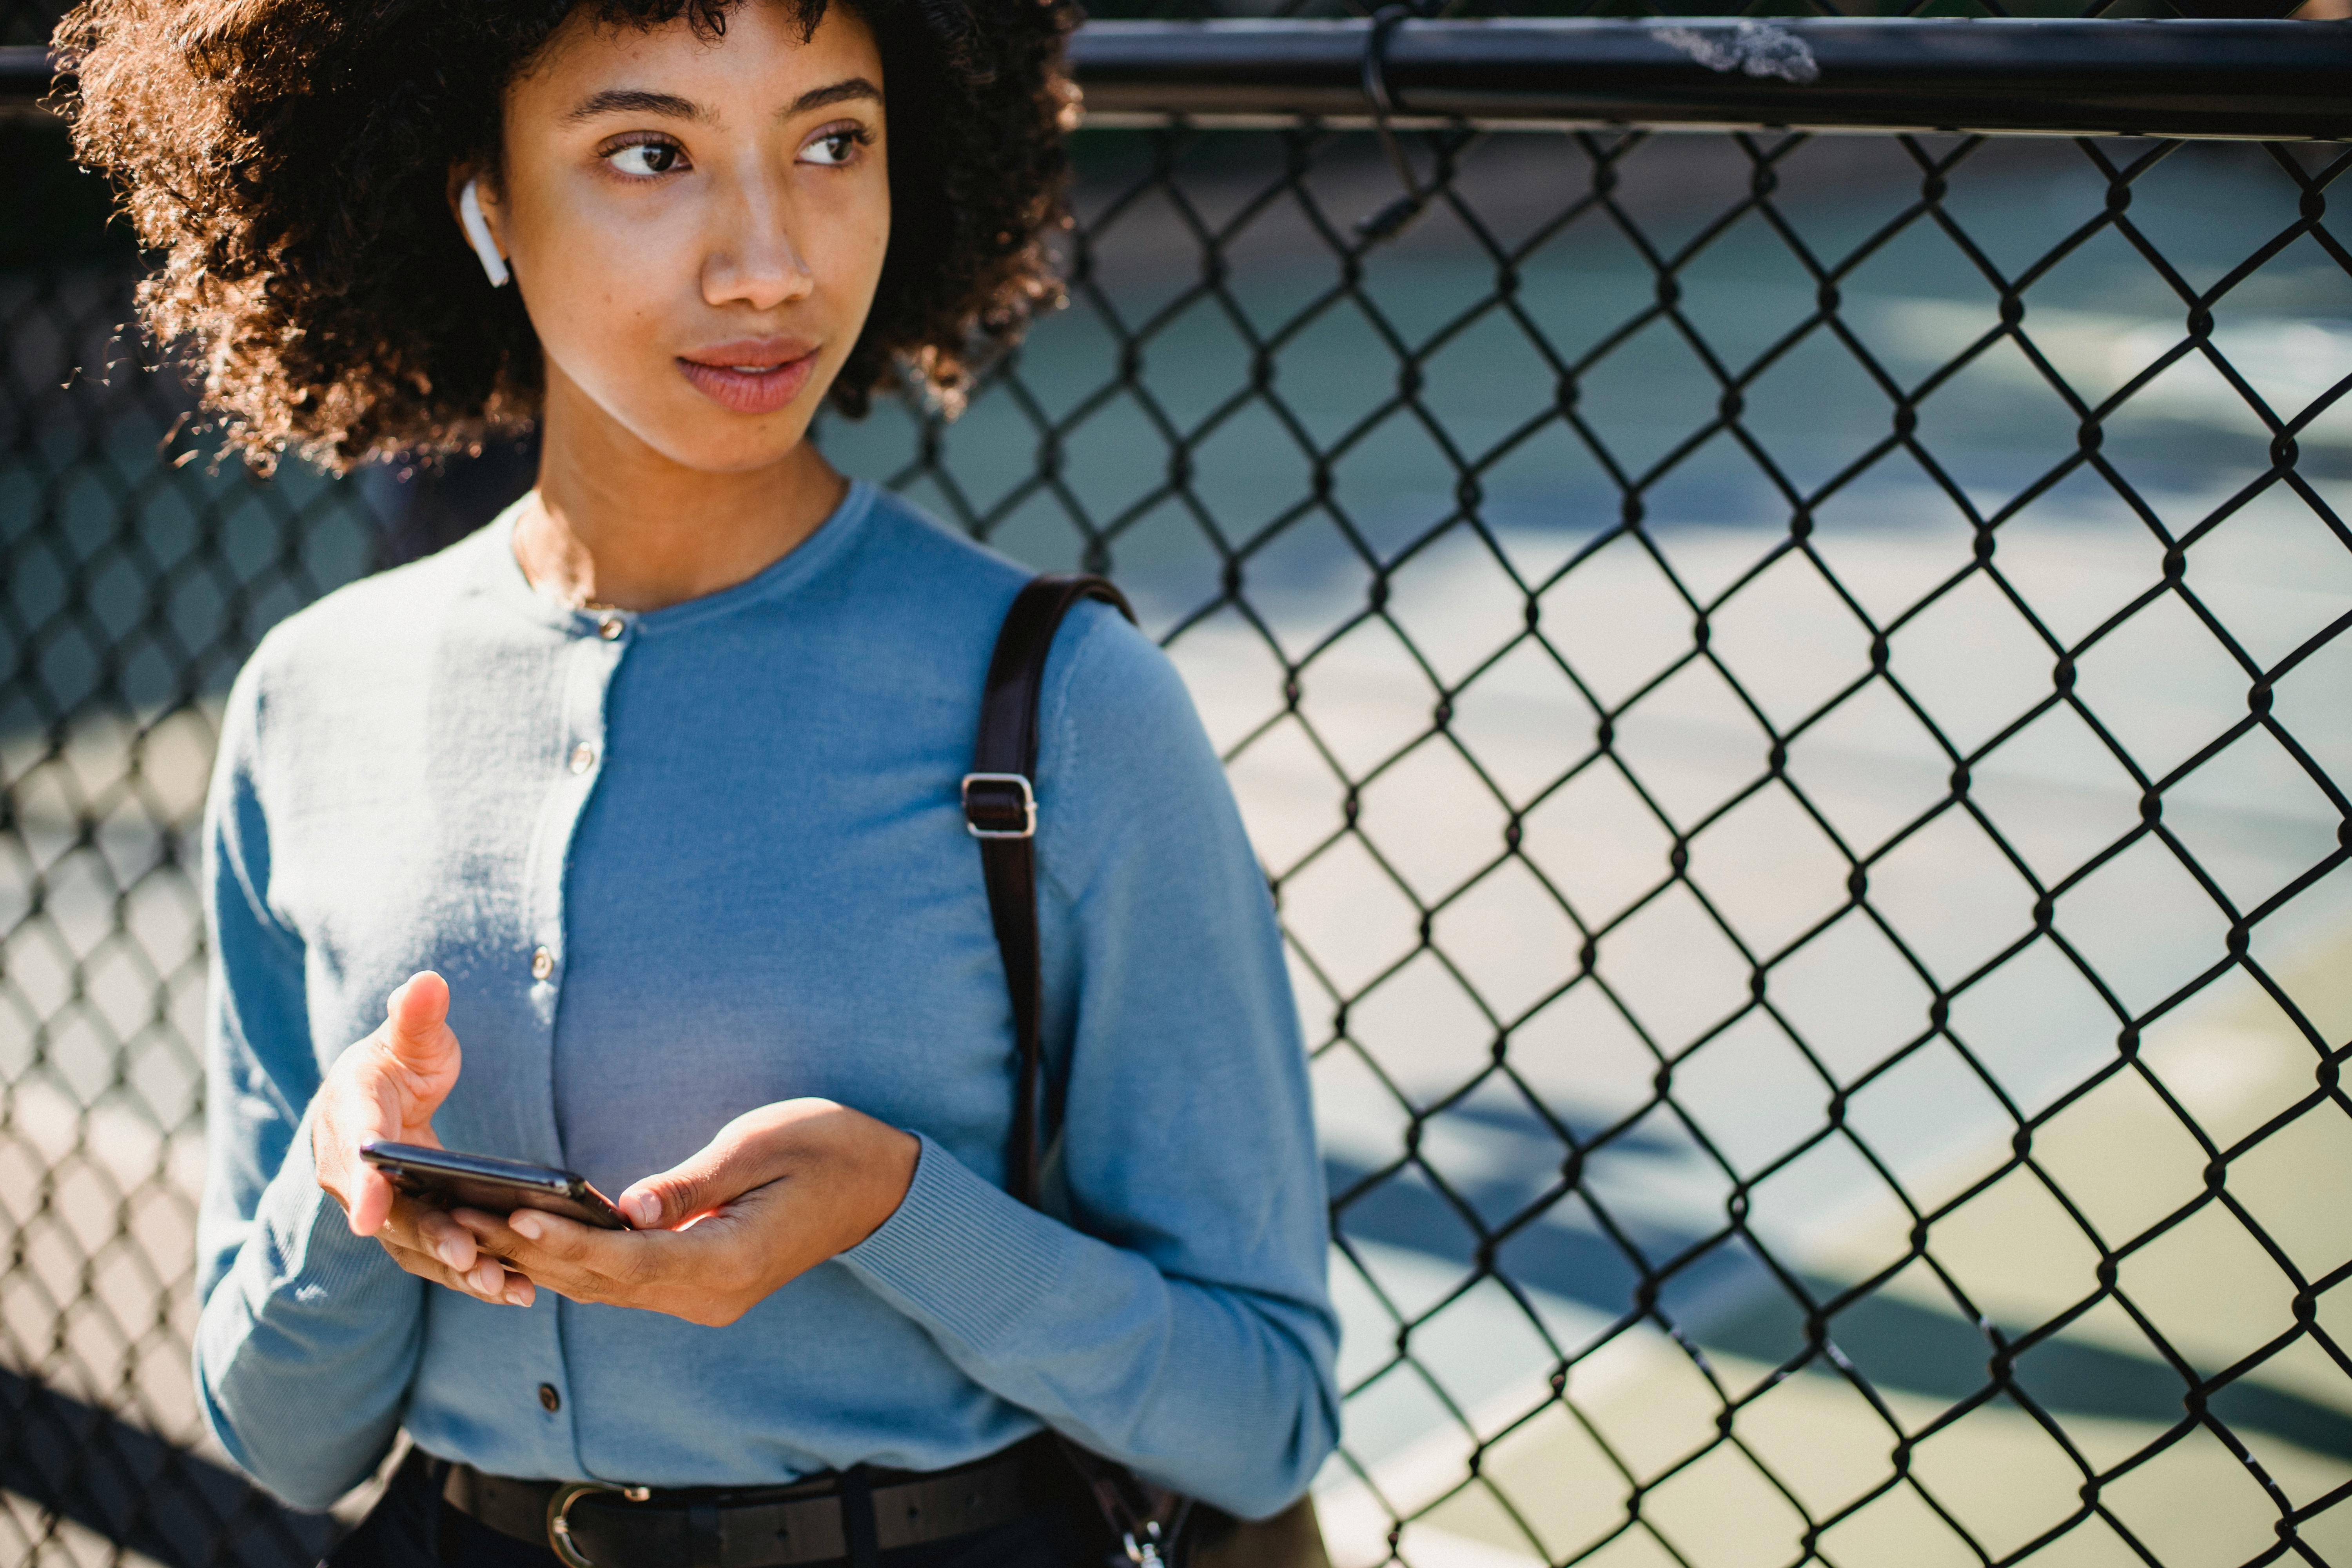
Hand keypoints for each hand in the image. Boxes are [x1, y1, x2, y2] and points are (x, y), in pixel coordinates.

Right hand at [311, 971, 532, 1307]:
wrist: (381, 1095)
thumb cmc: (396, 1059)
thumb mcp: (408, 1035)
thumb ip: (415, 1015)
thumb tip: (427, 982)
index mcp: (349, 1118)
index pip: (354, 1154)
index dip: (360, 1186)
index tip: (366, 1215)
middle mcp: (354, 1174)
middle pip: (390, 1214)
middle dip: (429, 1237)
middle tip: (470, 1258)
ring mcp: (380, 1207)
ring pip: (416, 1246)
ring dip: (458, 1270)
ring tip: (506, 1288)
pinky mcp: (411, 1226)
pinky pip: (438, 1256)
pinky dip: (472, 1275)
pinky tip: (518, 1290)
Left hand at [451, 1099, 918, 1326]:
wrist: (881, 1185)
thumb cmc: (828, 1148)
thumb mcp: (762, 1145)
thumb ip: (693, 1182)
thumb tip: (627, 1206)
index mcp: (729, 1262)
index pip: (630, 1260)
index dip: (568, 1240)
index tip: (513, 1216)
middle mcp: (710, 1295)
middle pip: (604, 1281)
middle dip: (531, 1253)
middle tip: (460, 1219)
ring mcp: (705, 1298)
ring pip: (607, 1287)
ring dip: (542, 1260)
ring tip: (473, 1226)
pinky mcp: (699, 1284)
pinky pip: (624, 1281)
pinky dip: (575, 1261)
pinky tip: (528, 1238)